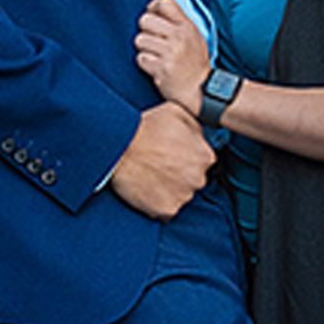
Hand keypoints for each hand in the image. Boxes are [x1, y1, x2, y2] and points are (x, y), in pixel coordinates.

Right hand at [108, 103, 214, 219]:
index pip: (203, 162)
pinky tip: (146, 190)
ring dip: (169, 190)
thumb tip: (201, 135)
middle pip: (193, 180)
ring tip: (150, 176)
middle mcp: (199, 178)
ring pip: (180, 196)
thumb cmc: (145, 126)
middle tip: (159, 166)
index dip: (186, 158)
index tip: (171, 155)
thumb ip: (196, 125)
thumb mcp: (177, 111)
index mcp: (205, 156)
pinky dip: (158, 204)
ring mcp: (183, 196)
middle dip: (180, 175)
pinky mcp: (167, 211)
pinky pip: (166, 211)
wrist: (118, 147)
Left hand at [135, 0, 209, 118]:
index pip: (164, 3)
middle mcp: (179, 37)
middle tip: (153, 41)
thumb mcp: (194, 37)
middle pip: (145, 20)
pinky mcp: (162, 68)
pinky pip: (141, 58)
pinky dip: (146, 64)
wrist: (202, 90)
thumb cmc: (195, 65)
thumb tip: (155, 9)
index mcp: (187, 27)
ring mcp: (170, 53)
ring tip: (156, 56)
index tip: (153, 15)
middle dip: (145, 31)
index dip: (153, 8)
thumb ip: (178, 23)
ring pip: (140, 40)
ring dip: (145, 49)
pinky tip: (157, 67)